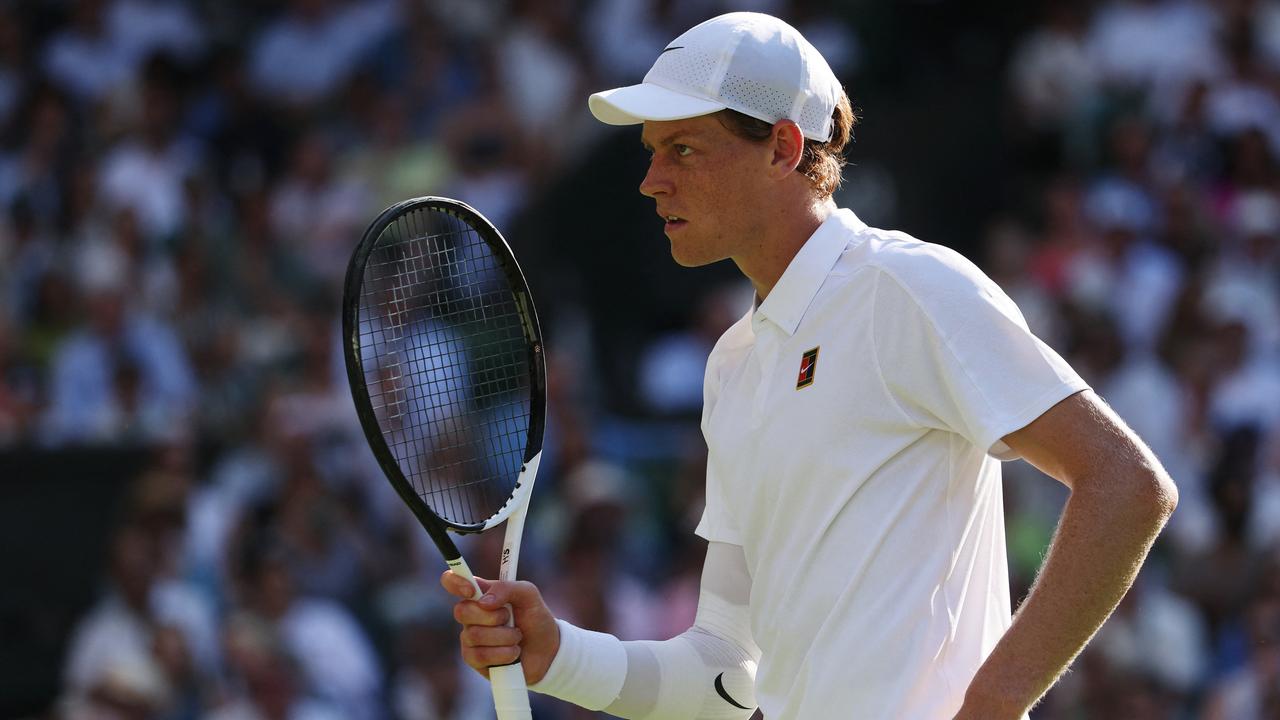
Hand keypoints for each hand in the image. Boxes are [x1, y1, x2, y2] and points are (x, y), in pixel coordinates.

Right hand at [441, 571, 560, 684]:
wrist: (547, 651)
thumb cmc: (535, 618)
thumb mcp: (529, 595)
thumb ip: (507, 588)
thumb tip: (484, 602)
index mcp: (481, 593)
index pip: (452, 580)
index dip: (455, 582)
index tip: (472, 591)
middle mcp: (471, 614)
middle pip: (461, 611)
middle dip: (492, 616)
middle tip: (509, 617)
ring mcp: (470, 637)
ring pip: (474, 635)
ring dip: (504, 637)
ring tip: (517, 637)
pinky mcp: (474, 659)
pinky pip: (480, 656)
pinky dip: (503, 654)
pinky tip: (513, 653)